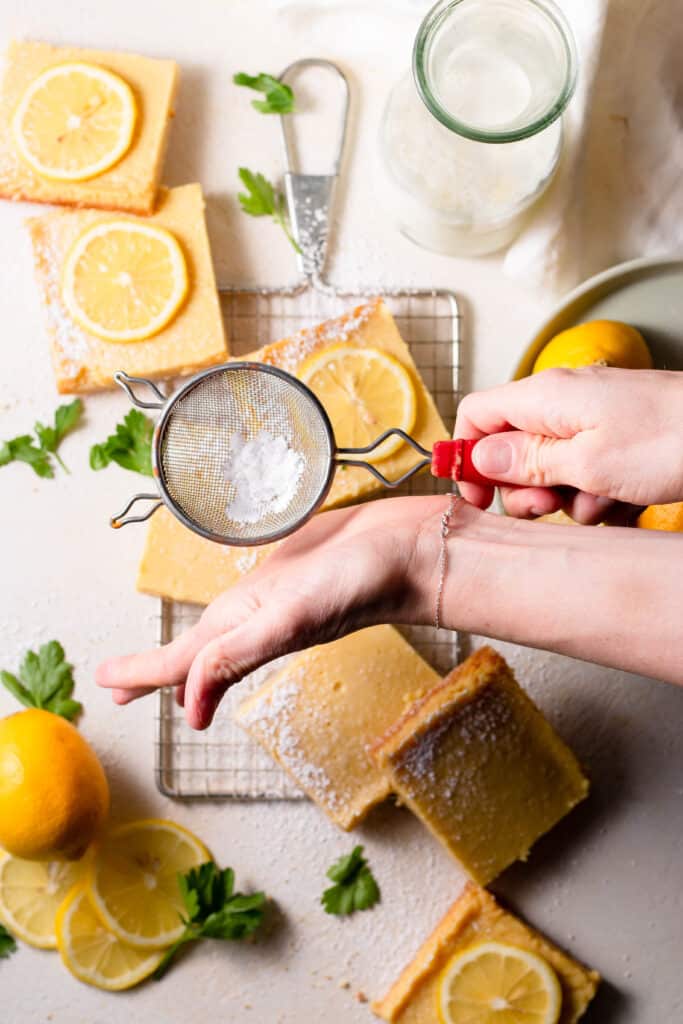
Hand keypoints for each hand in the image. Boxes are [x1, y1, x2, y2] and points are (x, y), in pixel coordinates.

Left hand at [96, 496, 445, 728]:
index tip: (104, 684)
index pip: (180, 664)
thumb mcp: (289, 619)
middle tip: (117, 682)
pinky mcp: (290, 570)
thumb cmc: (356, 584)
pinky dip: (223, 610)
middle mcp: (253, 620)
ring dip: (186, 645)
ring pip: (216, 628)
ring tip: (163, 656)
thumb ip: (237, 655)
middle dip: (153, 669)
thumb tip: (188, 706)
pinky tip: (228, 610)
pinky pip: (244, 597)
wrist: (409, 551)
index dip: (139, 674)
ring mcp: (272, 597)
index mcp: (244, 632)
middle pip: (191, 652)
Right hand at [455, 367, 682, 521]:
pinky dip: (598, 495)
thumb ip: (525, 462)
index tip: (477, 496)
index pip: (476, 414)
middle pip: (511, 447)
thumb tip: (479, 459)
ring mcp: (595, 420)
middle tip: (546, 508)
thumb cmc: (672, 440)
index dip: (467, 456)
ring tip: (600, 505)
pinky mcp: (620, 439)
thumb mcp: (587, 463)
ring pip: (551, 466)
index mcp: (545, 396)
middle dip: (522, 487)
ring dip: (566, 497)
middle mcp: (565, 403)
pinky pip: (587, 472)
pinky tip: (622, 505)